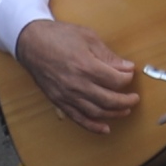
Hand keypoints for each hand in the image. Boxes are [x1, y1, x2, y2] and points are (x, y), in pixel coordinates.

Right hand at [12, 16, 142, 134]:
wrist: (31, 43)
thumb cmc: (58, 36)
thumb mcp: (87, 37)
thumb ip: (108, 55)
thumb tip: (126, 67)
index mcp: (86, 66)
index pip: (116, 80)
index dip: (127, 79)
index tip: (130, 74)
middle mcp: (77, 84)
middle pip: (109, 100)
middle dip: (126, 101)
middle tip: (134, 98)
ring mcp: (67, 95)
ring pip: (96, 112)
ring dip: (114, 114)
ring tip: (125, 110)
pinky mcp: (59, 101)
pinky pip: (78, 118)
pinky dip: (93, 126)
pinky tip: (105, 128)